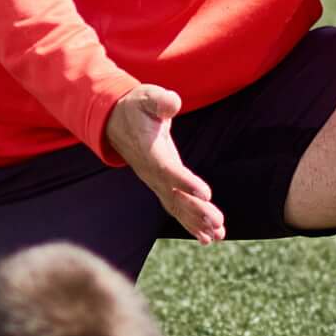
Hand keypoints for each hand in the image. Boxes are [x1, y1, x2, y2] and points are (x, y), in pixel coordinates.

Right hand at [105, 85, 225, 244]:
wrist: (117, 122)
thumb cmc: (136, 107)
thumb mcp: (146, 97)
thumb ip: (160, 101)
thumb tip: (172, 104)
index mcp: (149, 152)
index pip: (167, 170)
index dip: (185, 182)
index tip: (206, 194)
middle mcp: (151, 173)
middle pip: (175, 195)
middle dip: (197, 211)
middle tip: (217, 224)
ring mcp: (156, 183)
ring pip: (177, 206)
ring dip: (197, 222)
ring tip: (218, 235)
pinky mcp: (162, 186)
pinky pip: (176, 208)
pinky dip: (191, 224)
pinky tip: (208, 238)